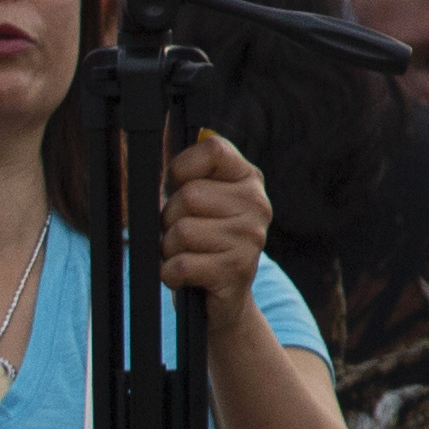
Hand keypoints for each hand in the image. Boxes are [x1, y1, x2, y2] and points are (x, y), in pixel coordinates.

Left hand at [159, 128, 273, 310]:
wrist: (225, 298)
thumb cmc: (204, 242)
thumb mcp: (204, 203)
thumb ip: (193, 173)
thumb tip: (177, 130)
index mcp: (249, 179)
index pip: (212, 148)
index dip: (183, 168)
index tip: (182, 187)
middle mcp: (257, 204)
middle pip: (188, 196)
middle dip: (171, 219)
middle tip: (187, 234)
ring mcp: (251, 238)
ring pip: (180, 232)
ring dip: (171, 250)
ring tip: (191, 255)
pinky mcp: (237, 270)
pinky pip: (181, 265)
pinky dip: (172, 274)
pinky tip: (189, 277)